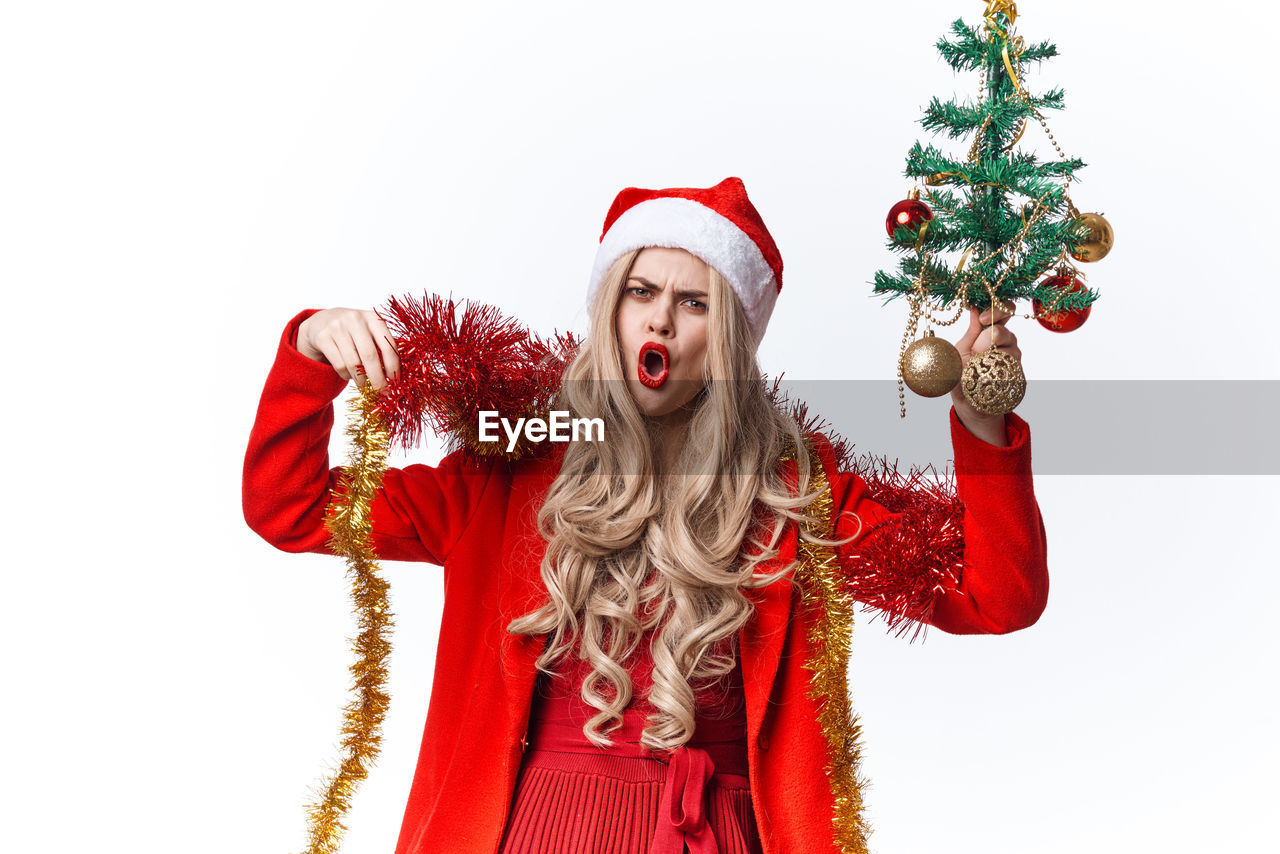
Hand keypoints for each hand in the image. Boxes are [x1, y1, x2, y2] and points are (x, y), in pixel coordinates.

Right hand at [297, 308, 399, 389]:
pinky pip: (339, 365)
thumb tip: (394, 377)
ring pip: (353, 363)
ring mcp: (337, 327)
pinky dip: (346, 376)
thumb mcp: (368, 332)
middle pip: (370, 356)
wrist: (321, 321)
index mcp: (373, 318)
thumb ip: (381, 347)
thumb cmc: (352, 331)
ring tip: (364, 385)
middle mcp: (355, 319)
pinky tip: (349, 375)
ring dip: (361, 380)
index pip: (388, 344)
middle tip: (381, 391)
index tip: (395, 382)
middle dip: (378, 378)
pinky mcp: (322, 337)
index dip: (393, 366)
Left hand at [949, 300, 1020, 444]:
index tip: (983, 317)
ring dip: (990, 359)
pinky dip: (994, 374)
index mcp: (992, 330)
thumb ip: (971, 332)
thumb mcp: (961, 350)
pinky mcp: (1017, 374)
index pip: (1004, 311)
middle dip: (992, 336)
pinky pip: (1009, 370)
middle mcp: (1007, 342)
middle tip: (980, 346)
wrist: (968, 400)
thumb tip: (975, 310)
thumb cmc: (962, 371)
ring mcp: (1013, 358)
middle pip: (1006, 332)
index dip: (996, 310)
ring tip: (977, 368)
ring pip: (1009, 351)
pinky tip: (985, 379)